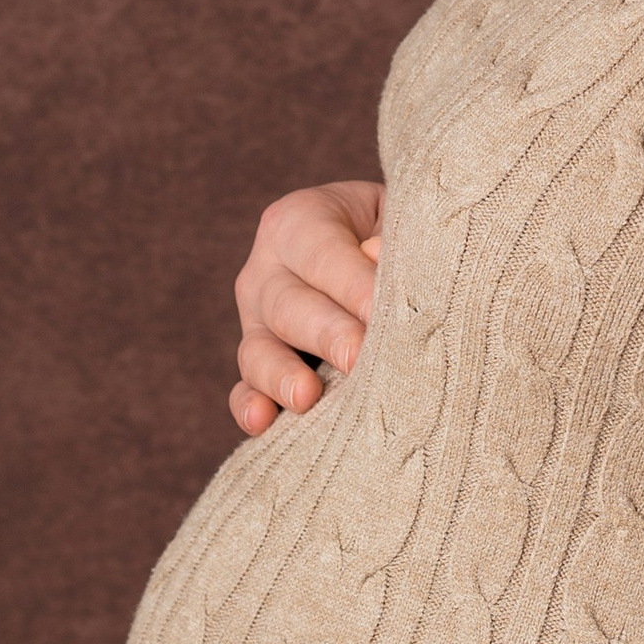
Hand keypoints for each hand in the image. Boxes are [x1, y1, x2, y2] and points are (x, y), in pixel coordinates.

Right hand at [231, 181, 385, 435]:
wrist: (375, 252)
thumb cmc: (395, 234)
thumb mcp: (398, 221)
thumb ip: (392, 239)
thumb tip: (378, 258)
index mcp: (300, 221)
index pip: (324, 253)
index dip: (354, 285)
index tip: (381, 313)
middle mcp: (268, 270)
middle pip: (289, 305)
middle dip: (326, 334)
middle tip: (357, 357)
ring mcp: (256, 320)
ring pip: (259, 349)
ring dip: (281, 375)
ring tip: (306, 397)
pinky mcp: (257, 363)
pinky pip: (245, 388)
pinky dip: (250, 406)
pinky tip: (261, 422)